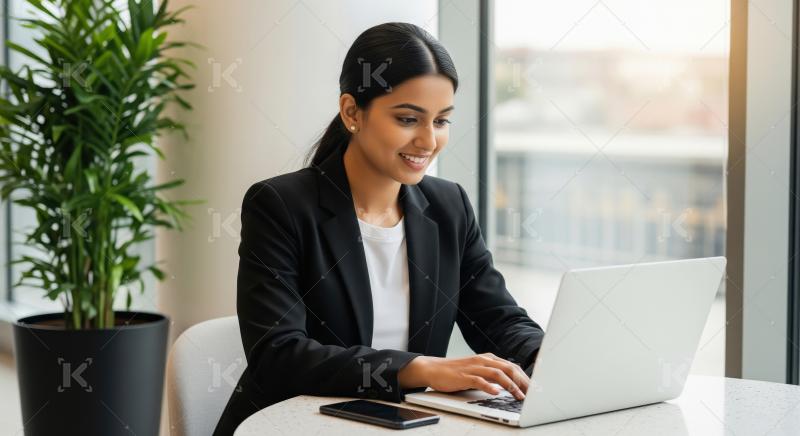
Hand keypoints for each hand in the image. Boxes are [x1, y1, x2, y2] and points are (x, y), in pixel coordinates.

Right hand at [398, 353, 528, 399]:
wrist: (433, 369)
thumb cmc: (456, 372)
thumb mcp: (477, 370)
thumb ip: (492, 374)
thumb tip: (510, 384)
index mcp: (488, 359)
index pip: (512, 366)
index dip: (525, 377)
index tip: (534, 388)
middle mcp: (483, 361)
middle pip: (509, 368)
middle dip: (522, 381)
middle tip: (531, 394)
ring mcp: (474, 367)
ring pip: (497, 373)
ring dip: (510, 385)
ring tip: (518, 396)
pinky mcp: (464, 376)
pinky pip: (479, 380)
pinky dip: (489, 386)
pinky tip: (496, 393)